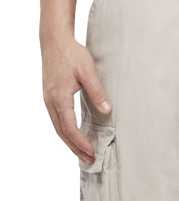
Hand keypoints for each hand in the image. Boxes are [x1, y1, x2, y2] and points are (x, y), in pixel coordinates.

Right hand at [42, 32, 111, 162]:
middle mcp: (51, 101)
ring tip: (83, 153)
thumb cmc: (71, 53)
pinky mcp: (50, 97)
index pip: (69, 127)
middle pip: (62, 132)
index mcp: (59, 97)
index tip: (92, 152)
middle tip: (89, 160)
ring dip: (70, 142)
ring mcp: (48, 100)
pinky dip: (65, 132)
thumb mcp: (88, 71)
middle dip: (75, 148)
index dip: (80, 142)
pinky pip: (57, 120)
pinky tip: (74, 136)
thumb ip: (97, 92)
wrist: (54, 40)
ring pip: (58, 127)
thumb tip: (107, 110)